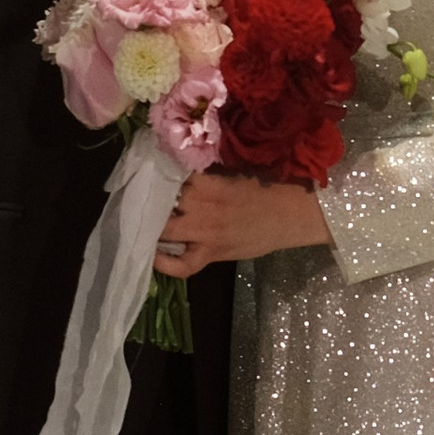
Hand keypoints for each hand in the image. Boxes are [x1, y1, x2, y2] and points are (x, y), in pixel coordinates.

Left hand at [152, 175, 331, 276]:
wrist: (294, 214)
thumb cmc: (269, 188)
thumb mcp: (236, 172)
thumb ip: (208, 174)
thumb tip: (181, 168)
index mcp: (208, 183)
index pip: (170, 175)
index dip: (155, 173)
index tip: (147, 170)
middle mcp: (202, 208)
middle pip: (160, 203)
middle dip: (146, 200)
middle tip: (139, 197)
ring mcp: (205, 233)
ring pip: (163, 231)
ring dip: (150, 226)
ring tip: (141, 222)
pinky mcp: (212, 254)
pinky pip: (182, 266)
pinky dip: (165, 263)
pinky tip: (154, 255)